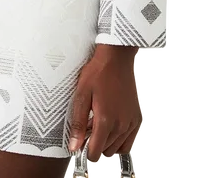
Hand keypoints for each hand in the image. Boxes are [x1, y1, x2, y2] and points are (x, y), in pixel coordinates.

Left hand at [67, 45, 141, 162]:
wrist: (116, 59)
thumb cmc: (98, 72)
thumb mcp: (81, 95)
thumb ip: (78, 124)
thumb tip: (74, 146)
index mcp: (106, 120)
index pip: (95, 153)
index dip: (85, 151)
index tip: (81, 143)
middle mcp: (121, 125)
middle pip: (105, 151)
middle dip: (95, 144)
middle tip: (88, 127)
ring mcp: (131, 123)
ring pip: (117, 148)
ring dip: (107, 142)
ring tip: (99, 124)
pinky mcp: (137, 118)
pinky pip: (129, 141)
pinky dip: (120, 139)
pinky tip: (111, 126)